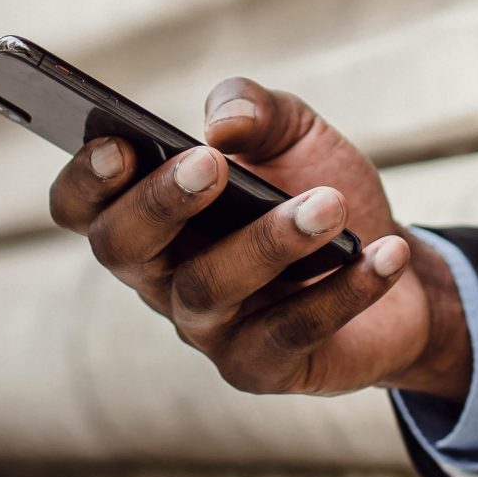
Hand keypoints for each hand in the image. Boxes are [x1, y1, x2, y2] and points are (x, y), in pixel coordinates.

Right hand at [48, 77, 472, 401]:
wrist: (395, 262)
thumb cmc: (317, 186)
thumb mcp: (292, 132)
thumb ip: (253, 108)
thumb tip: (220, 124)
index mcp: (150, 214)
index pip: (82, 206)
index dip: (85, 180)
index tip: (118, 144)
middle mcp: (160, 276)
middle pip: (124, 250)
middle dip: (161, 204)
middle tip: (211, 164)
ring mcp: (206, 329)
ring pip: (208, 289)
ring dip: (268, 243)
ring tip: (328, 204)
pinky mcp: (261, 368)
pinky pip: (289, 334)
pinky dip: (341, 292)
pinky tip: (382, 253)